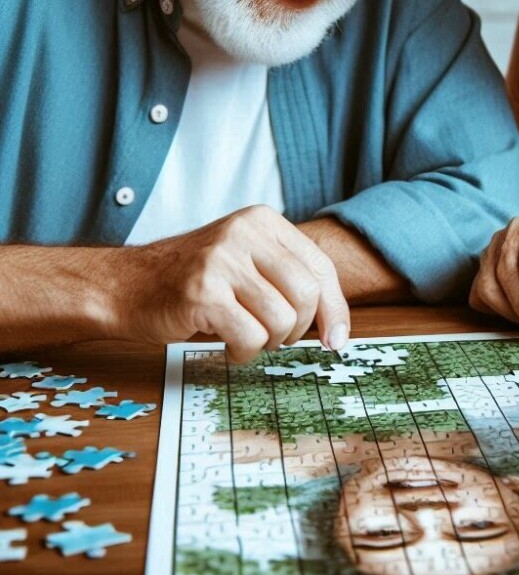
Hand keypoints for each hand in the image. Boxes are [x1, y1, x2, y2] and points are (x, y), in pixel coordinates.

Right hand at [112, 205, 349, 362]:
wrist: (126, 285)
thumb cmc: (195, 281)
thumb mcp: (247, 261)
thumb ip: (289, 280)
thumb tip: (337, 329)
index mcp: (263, 221)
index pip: (321, 267)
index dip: (335, 309)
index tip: (336, 339)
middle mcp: (244, 233)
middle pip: (306, 294)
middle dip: (298, 329)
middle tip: (276, 337)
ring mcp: (221, 261)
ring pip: (280, 320)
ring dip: (268, 342)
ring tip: (246, 336)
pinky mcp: (202, 293)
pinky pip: (250, 338)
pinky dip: (243, 353)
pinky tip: (226, 345)